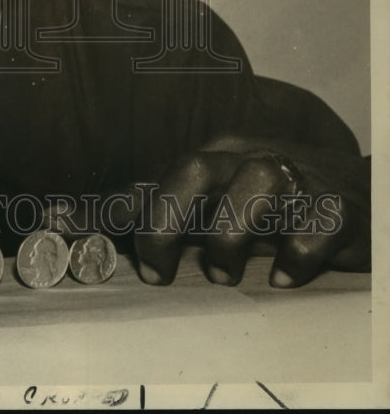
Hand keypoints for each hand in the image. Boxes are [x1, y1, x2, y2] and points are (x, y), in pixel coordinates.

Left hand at [44, 136, 369, 287]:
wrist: (363, 193)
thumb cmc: (277, 202)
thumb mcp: (220, 200)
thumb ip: (166, 208)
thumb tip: (96, 217)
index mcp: (215, 157)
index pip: (156, 174)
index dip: (115, 206)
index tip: (73, 233)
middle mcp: (248, 159)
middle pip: (194, 167)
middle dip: (164, 217)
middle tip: (156, 272)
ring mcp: (297, 178)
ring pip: (258, 180)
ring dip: (231, 233)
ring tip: (223, 275)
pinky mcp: (340, 208)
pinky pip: (319, 222)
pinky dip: (298, 253)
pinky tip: (285, 277)